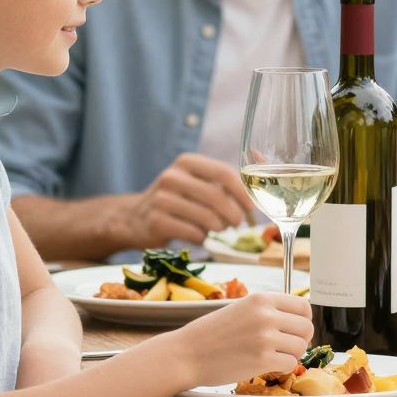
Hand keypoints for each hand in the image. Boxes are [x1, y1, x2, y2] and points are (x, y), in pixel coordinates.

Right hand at [115, 153, 254, 247]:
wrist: (136, 218)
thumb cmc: (179, 199)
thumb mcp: (199, 181)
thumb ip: (228, 176)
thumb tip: (261, 159)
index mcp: (188, 162)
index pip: (223, 173)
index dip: (243, 192)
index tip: (252, 208)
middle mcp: (172, 176)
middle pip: (216, 196)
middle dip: (234, 214)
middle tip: (237, 224)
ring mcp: (160, 199)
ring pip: (206, 217)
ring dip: (219, 227)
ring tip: (219, 228)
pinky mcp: (155, 221)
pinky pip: (192, 232)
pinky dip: (202, 237)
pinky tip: (199, 235)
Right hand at [168, 293, 313, 386]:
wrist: (185, 354)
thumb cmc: (211, 334)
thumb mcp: (240, 309)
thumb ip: (267, 311)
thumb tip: (297, 319)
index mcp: (261, 299)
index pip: (303, 306)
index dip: (303, 320)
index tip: (296, 329)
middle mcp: (266, 315)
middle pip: (307, 328)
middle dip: (301, 339)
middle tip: (287, 346)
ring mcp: (265, 338)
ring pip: (301, 347)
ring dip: (292, 354)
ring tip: (275, 356)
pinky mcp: (262, 359)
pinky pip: (290, 364)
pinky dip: (283, 367)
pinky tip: (268, 365)